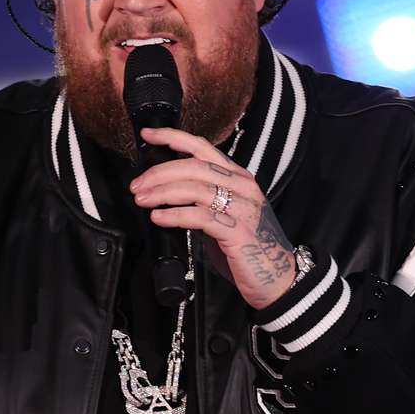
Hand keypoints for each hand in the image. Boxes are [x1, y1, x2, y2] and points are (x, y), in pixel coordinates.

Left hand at [130, 126, 296, 311]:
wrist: (277, 279)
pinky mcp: (238, 231)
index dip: (173, 137)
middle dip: (159, 173)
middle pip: (194, 166)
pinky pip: (200, 216)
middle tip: (137, 186)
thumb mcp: (225, 215)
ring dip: (162, 193)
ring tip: (142, 200)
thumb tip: (166, 193)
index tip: (149, 135)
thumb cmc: (246, 248)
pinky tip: (159, 217)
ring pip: (195, 188)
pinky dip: (175, 215)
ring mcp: (243, 208)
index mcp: (238, 177)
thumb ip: (203, 200)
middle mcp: (243, 187)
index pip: (203, 148)